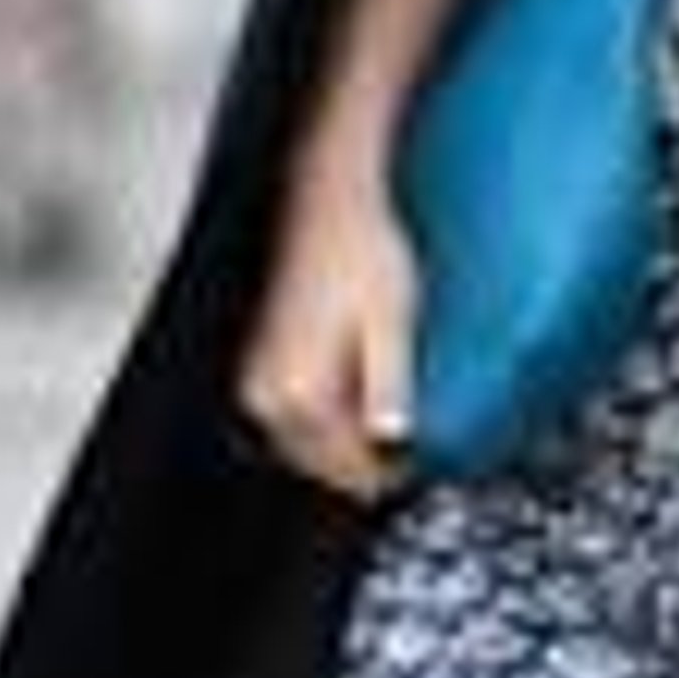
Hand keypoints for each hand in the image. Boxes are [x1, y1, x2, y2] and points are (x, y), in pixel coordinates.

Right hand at [236, 179, 421, 506]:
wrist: (329, 203)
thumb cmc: (362, 253)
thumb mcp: (391, 322)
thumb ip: (388, 384)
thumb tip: (393, 436)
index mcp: (298, 388)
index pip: (344, 462)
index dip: (386, 474)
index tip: (419, 470)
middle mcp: (268, 391)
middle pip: (317, 459)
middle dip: (360, 467)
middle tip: (408, 463)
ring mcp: (259, 376)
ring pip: (302, 441)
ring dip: (341, 448)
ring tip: (387, 441)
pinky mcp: (262, 358)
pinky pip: (292, 414)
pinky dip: (324, 422)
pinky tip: (356, 410)